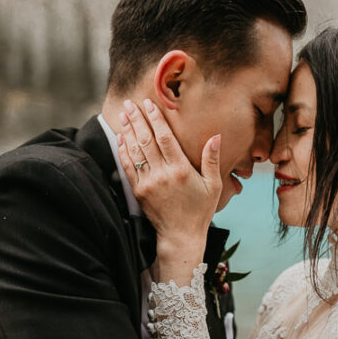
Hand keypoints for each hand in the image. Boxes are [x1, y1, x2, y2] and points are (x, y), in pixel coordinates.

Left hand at [116, 98, 221, 281]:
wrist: (180, 236)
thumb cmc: (200, 210)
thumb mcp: (213, 185)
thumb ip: (212, 160)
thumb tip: (216, 136)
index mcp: (181, 170)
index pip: (165, 138)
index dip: (156, 119)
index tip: (149, 104)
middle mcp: (162, 174)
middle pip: (146, 140)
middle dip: (137, 119)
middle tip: (130, 103)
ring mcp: (148, 183)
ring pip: (135, 151)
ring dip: (128, 131)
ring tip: (123, 114)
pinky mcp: (138, 191)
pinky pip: (128, 167)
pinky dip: (123, 151)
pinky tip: (120, 138)